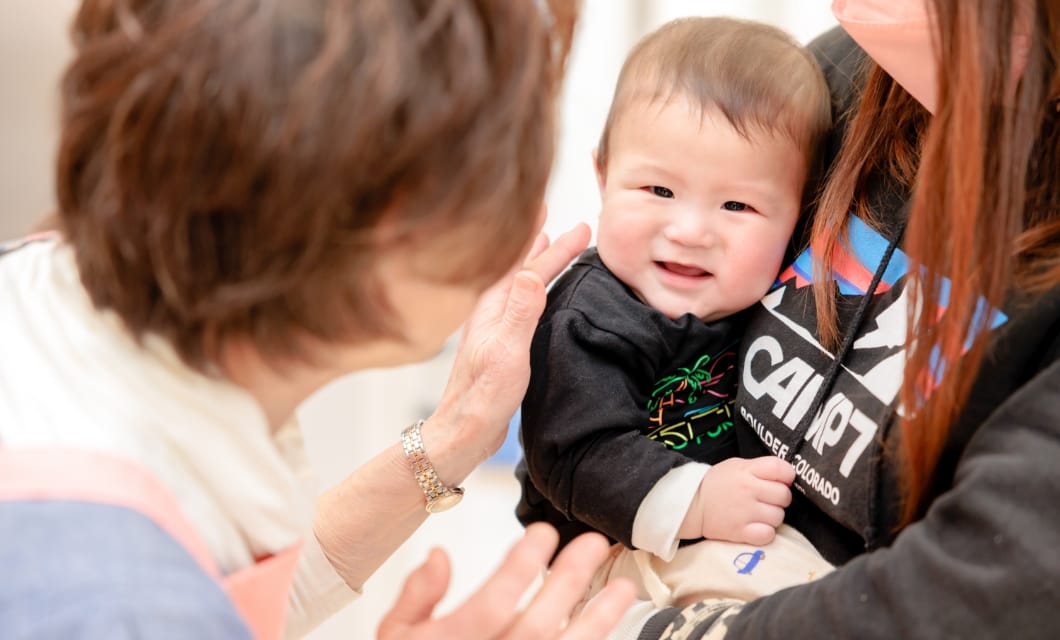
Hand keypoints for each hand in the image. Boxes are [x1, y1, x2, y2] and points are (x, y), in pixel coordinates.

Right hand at [377, 523, 635, 638]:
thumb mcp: (394, 639)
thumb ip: (415, 599)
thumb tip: (440, 557)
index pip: (492, 604)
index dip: (520, 567)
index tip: (542, 534)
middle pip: (537, 625)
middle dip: (569, 581)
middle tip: (593, 544)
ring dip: (597, 621)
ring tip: (623, 589)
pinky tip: (609, 631)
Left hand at [426, 221, 591, 480]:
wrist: (464, 431)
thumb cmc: (483, 396)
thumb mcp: (508, 351)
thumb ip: (521, 312)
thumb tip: (533, 271)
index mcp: (494, 308)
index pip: (531, 268)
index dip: (557, 246)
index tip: (580, 226)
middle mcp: (491, 311)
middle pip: (520, 266)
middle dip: (540, 240)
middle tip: (553, 212)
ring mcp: (494, 326)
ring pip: (519, 282)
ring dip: (533, 260)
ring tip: (544, 240)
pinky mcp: (500, 342)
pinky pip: (520, 301)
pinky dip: (532, 286)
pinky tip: (536, 292)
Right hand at [677, 456, 794, 545]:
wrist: (691, 503)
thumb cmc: (718, 483)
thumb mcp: (737, 466)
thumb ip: (761, 468)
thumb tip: (788, 477)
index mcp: (747, 470)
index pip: (782, 469)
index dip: (787, 476)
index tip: (780, 481)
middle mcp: (747, 490)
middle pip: (784, 496)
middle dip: (780, 498)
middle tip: (767, 499)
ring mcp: (744, 512)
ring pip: (778, 517)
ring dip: (772, 517)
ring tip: (759, 514)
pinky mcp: (739, 532)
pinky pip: (768, 535)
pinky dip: (765, 533)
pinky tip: (756, 527)